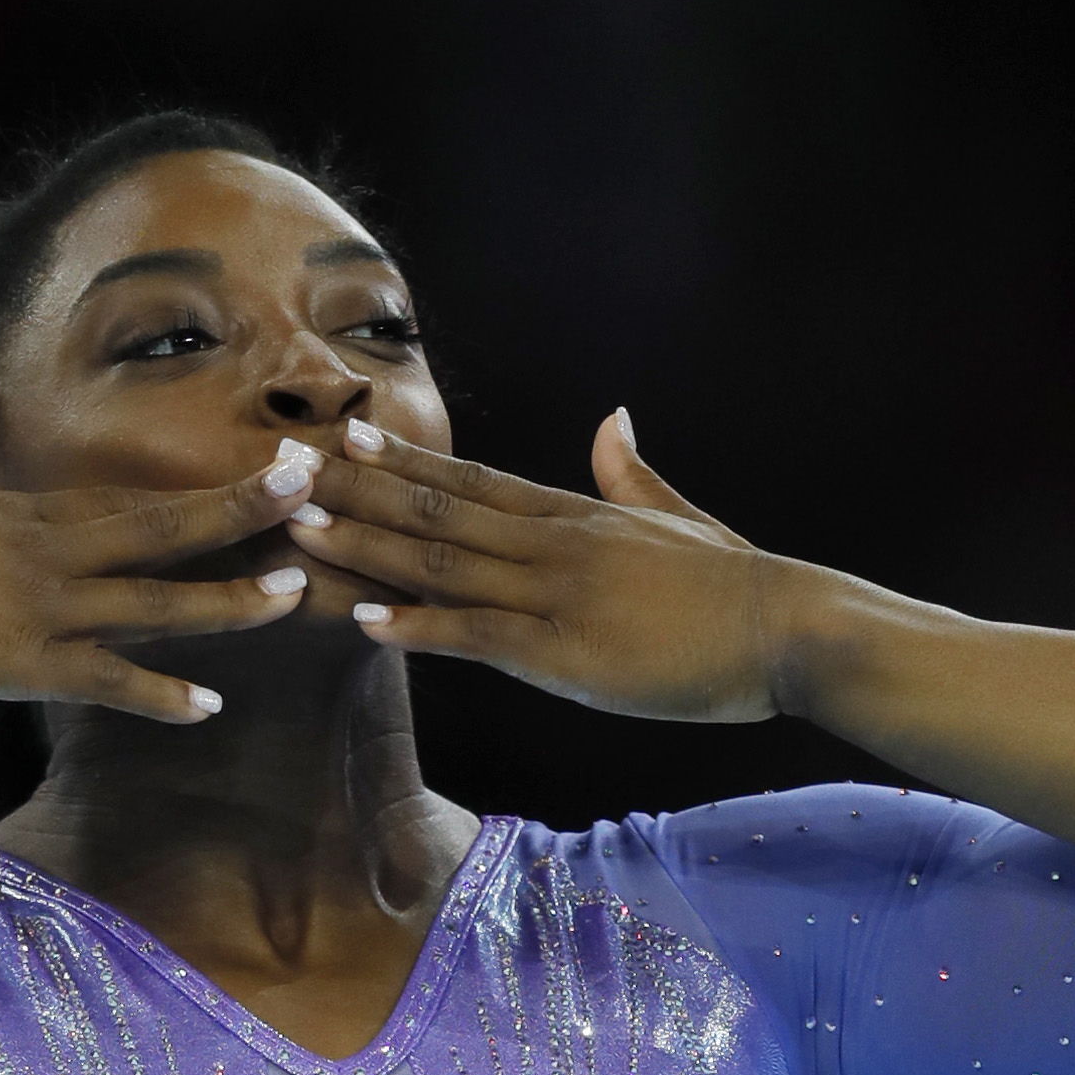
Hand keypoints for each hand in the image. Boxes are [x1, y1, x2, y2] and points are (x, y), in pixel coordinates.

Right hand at [0, 452, 319, 722]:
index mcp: (20, 511)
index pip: (128, 498)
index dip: (196, 490)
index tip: (252, 477)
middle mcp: (47, 549)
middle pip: (163, 526)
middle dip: (242, 509)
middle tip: (312, 487)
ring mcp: (41, 604)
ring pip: (156, 600)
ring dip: (230, 598)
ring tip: (294, 593)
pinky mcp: (21, 662)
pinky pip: (108, 679)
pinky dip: (161, 693)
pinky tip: (207, 706)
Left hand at [287, 412, 822, 722]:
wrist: (789, 628)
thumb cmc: (738, 585)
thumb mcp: (677, 517)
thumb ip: (632, 472)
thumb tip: (613, 420)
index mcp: (576, 514)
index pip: (472, 481)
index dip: (403, 462)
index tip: (344, 437)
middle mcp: (554, 544)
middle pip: (437, 512)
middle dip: (357, 494)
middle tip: (285, 473)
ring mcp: (556, 595)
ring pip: (442, 565)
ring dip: (366, 549)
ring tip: (301, 530)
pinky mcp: (565, 653)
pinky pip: (477, 636)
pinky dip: (418, 627)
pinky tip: (366, 622)